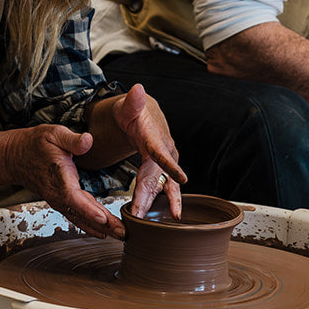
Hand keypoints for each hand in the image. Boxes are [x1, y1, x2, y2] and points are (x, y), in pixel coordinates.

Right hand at [2, 125, 126, 238]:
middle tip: (123, 233)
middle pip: (81, 213)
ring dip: (100, 228)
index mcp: (58, 176)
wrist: (15, 157)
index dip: (88, 209)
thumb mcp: (53, 133)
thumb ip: (72, 139)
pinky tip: (103, 231)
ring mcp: (58, 200)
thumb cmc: (35, 144)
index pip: (73, 197)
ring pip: (80, 218)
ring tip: (119, 235)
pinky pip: (77, 216)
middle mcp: (58, 193)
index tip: (103, 218)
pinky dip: (91, 225)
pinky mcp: (61, 201)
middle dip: (103, 225)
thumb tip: (88, 140)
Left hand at [115, 84, 187, 219]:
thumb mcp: (126, 106)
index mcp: (155, 137)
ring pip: (162, 186)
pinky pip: (163, 189)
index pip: (162, 153)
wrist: (140, 117)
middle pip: (158, 176)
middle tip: (139, 213)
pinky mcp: (161, 171)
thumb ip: (131, 102)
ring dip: (157, 203)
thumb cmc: (132, 113)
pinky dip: (159, 202)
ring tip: (155, 219)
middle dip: (150, 196)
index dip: (170, 166)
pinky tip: (157, 217)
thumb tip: (138, 88)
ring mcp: (165, 164)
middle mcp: (165, 152)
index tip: (182, 178)